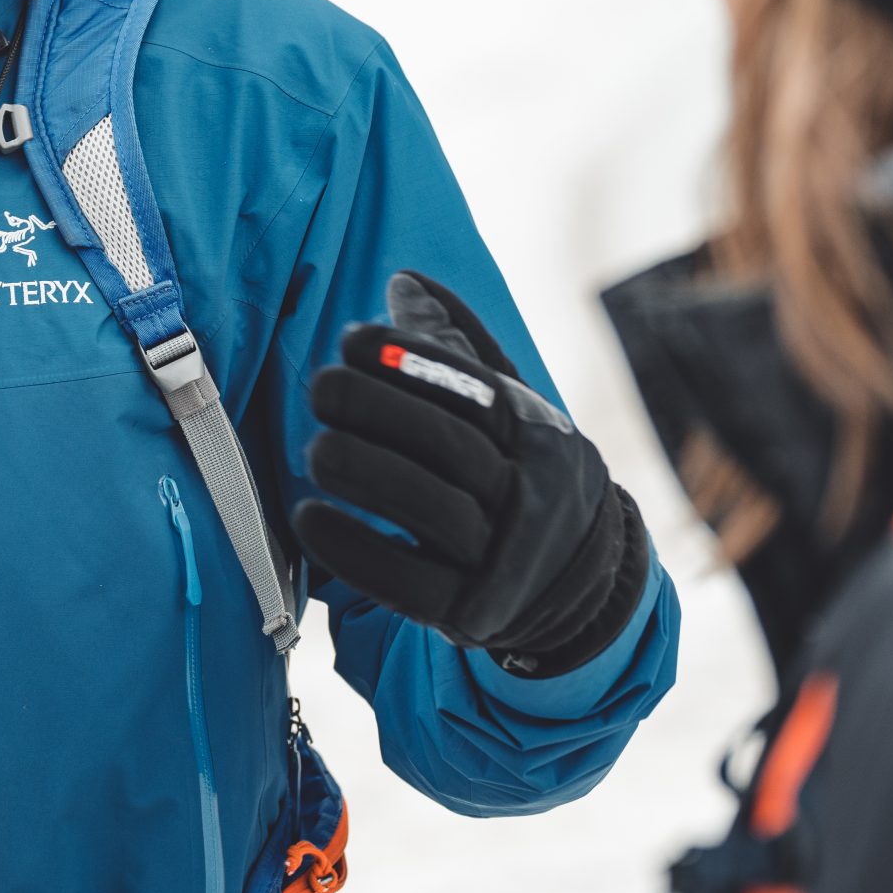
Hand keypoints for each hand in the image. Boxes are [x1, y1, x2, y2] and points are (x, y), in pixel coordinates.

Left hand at [292, 272, 649, 677]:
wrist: (583, 586)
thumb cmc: (521, 475)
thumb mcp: (509, 410)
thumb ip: (457, 348)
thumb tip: (404, 280)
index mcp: (536, 433)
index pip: (475, 390)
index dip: (412, 361)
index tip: (352, 338)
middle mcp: (529, 493)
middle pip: (453, 446)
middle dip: (379, 410)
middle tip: (321, 386)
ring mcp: (505, 557)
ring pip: (435, 511)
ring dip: (367, 474)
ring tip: (314, 448)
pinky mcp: (473, 613)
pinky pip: (410, 585)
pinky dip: (355, 551)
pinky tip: (308, 518)